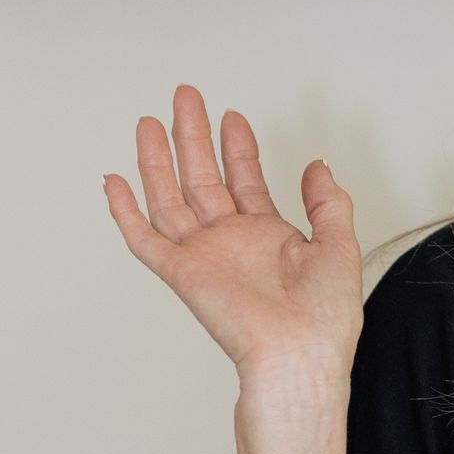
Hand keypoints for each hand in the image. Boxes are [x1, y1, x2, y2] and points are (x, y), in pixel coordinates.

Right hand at [103, 85, 362, 385]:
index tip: (230, 117)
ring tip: (149, 123)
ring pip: (170, 197)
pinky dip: (125, 212)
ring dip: (158, 160)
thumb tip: (317, 166)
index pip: (245, 181)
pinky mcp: (181, 273)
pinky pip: (145, 239)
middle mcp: (231, 242)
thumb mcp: (339, 245)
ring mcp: (203, 255)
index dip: (237, 148)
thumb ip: (327, 203)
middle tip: (185, 98)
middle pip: (203, 178)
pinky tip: (114, 181)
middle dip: (193, 136)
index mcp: (267, 236)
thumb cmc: (324, 318)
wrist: (301, 355)